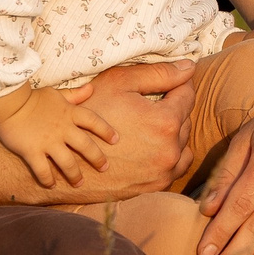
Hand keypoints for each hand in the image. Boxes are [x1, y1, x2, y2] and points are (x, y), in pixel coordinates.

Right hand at [0, 84, 115, 188]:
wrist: (9, 103)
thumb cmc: (32, 98)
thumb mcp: (56, 94)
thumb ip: (74, 95)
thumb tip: (91, 88)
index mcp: (70, 113)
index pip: (94, 122)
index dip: (106, 131)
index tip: (116, 140)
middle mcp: (63, 129)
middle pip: (86, 146)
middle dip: (97, 158)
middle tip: (104, 168)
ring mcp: (48, 142)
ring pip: (67, 163)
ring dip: (75, 175)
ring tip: (79, 183)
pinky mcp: (32, 152)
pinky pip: (42, 170)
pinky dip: (47, 179)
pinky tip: (51, 185)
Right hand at [68, 60, 196, 193]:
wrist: (64, 159)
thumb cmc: (88, 115)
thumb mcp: (119, 83)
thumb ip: (158, 73)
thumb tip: (189, 68)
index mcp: (165, 122)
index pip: (188, 95)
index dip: (178, 84)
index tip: (165, 82)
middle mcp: (171, 151)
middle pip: (185, 120)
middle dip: (173, 109)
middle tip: (150, 103)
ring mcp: (164, 172)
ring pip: (182, 145)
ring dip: (172, 133)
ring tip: (149, 126)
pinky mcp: (155, 187)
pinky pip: (175, 166)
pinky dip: (167, 154)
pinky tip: (148, 146)